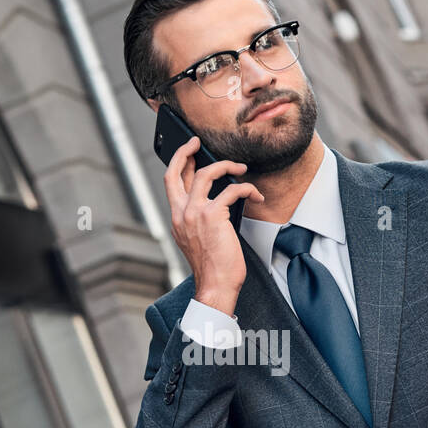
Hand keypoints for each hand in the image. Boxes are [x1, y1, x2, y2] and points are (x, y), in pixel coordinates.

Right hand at [163, 136, 263, 315]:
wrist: (215, 285)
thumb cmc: (213, 267)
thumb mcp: (198, 239)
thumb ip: (199, 218)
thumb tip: (216, 199)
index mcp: (177, 218)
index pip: (171, 183)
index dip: (179, 163)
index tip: (188, 153)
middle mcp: (181, 213)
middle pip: (177, 171)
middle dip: (186, 151)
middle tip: (198, 142)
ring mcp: (195, 213)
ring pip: (207, 173)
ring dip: (226, 165)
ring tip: (240, 168)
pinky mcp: (213, 216)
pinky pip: (233, 190)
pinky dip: (248, 188)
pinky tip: (256, 194)